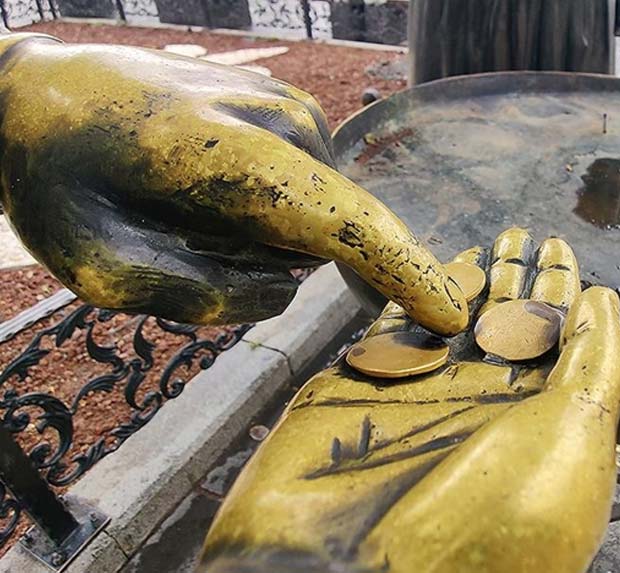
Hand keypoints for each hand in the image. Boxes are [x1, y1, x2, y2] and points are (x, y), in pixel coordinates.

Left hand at [0, 34, 466, 333]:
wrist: (37, 93)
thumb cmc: (60, 180)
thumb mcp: (101, 268)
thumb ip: (203, 297)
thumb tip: (287, 286)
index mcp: (217, 153)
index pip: (338, 219)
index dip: (401, 272)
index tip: (450, 317)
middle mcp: (273, 118)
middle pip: (329, 229)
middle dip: (281, 264)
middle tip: (183, 237)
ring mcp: (287, 104)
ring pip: (317, 215)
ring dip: (267, 239)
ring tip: (186, 210)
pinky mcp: (291, 106)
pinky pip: (308, 189)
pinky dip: (269, 214)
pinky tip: (208, 193)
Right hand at [200, 228, 619, 572]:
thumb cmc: (486, 528)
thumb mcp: (572, 443)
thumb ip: (593, 369)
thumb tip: (604, 302)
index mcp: (540, 422)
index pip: (559, 341)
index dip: (564, 290)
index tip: (563, 247)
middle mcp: (482, 408)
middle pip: (506, 325)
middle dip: (518, 277)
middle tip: (524, 232)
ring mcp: (419, 398)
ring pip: (449, 321)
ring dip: (468, 277)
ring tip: (488, 240)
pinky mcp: (356, 392)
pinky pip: (387, 333)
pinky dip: (405, 297)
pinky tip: (423, 269)